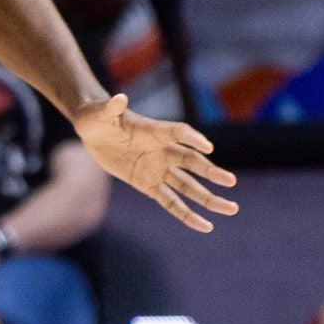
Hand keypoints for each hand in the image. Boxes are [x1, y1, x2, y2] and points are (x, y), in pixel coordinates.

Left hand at [73, 93, 238, 230]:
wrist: (92, 132)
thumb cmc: (98, 116)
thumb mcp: (101, 113)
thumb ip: (111, 108)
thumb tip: (119, 98)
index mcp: (155, 131)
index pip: (178, 133)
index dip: (192, 138)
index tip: (207, 147)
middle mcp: (162, 151)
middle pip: (191, 162)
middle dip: (210, 172)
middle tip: (230, 181)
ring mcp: (157, 169)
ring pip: (188, 186)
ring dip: (208, 198)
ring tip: (231, 209)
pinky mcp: (148, 184)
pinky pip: (170, 202)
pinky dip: (186, 214)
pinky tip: (205, 226)